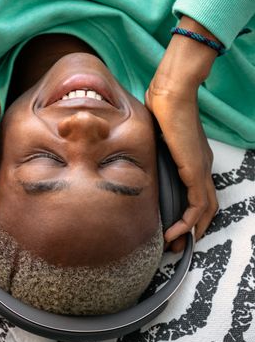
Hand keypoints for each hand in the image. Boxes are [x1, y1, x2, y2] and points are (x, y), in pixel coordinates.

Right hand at [146, 16, 219, 251]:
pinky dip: (187, 221)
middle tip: (177, 244)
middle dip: (193, 228)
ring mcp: (200, 169)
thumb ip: (151, 149)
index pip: (198, 193)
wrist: (170, 96)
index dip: (190, 212)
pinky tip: (174, 232)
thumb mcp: (154, 135)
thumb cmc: (161, 109)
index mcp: (193, 160)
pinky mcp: (195, 171)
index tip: (175, 226)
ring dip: (189, 230)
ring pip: (204, 209)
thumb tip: (135, 153)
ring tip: (174, 244)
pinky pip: (197, 205)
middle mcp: (201, 167)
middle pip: (206, 206)